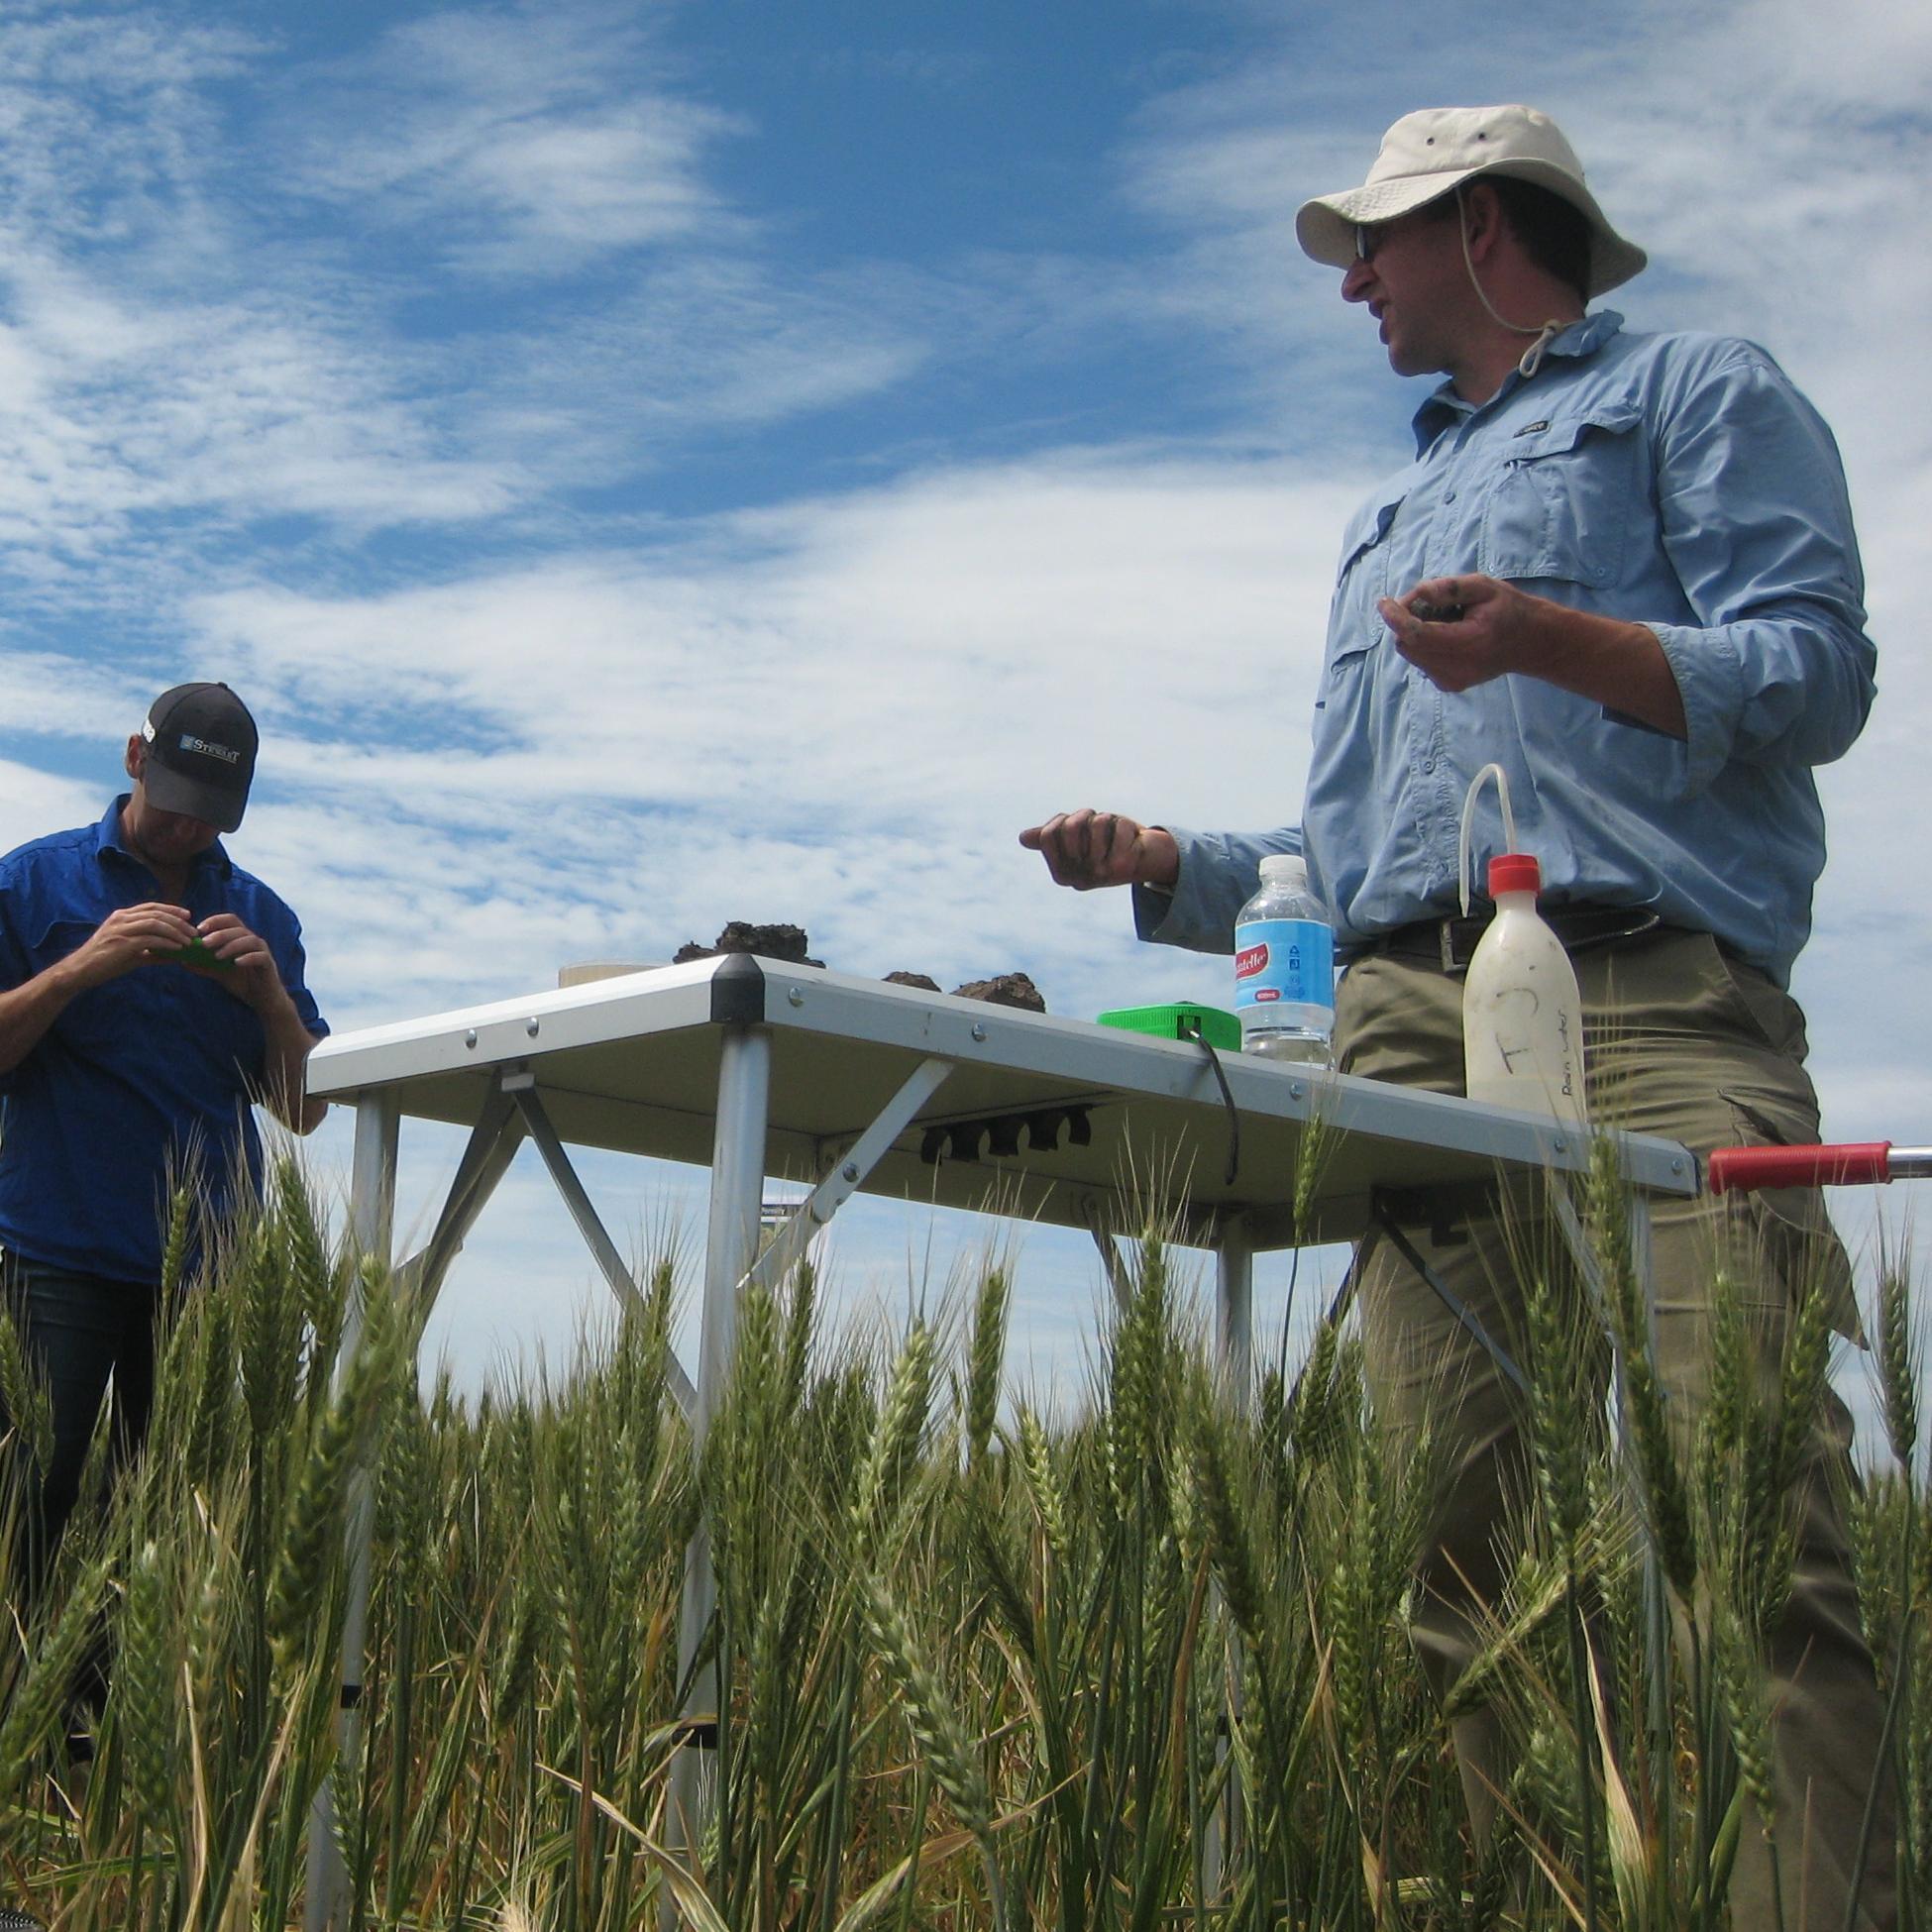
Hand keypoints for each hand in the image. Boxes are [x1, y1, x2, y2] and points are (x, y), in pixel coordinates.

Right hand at [64, 902, 200, 987]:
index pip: (151, 907)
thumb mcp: (131, 954)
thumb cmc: (104, 962)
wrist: (80, 971)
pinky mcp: (122, 943)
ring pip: (155, 924)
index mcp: (121, 916)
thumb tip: (175, 956)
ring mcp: (120, 930)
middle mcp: (121, 919)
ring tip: (189, 940)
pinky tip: (178, 948)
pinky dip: (167, 943)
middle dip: (178, 922)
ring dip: (176, 932)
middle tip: (194, 931)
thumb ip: (152, 952)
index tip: (188, 915)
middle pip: (157, 914)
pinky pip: (150, 940)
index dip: (171, 909)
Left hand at [192, 912, 288, 1013]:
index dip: (214, 921)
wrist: (261, 998)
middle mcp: (252, 940)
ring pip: (249, 940)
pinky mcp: (268, 963)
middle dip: (219, 934)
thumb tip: (182, 960)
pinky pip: (260, 956)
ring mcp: (262, 951)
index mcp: (240, 938)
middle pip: (237, 928)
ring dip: (231, 945)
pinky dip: (248, 957)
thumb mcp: (218, 972)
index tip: (198, 929)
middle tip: (204, 943)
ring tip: (217, 956)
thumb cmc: (241, 981)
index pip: (229, 920)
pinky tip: (236, 963)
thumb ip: (203, 965)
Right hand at [1019, 810, 1179, 891]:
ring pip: (1097, 822)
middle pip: (1069, 826)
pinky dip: (1125, 826)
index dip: (1060, 822)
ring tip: (1113, 833)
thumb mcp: (1076, 839)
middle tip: (1097, 827)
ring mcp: (1100, 873)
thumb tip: (1023, 838)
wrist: (1144, 861)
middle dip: (1085, 817)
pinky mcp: (1124, 867)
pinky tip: (1132, 839)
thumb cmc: (1105, 848)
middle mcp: (1078, 877)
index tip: (1074, 827)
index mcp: (1062, 873)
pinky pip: (1120, 826)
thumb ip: (1051, 838)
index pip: (1047, 835)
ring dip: (1106, 820)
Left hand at [1379, 573, 1539, 692]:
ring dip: (1415, 632)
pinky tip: (1449, 634)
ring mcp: (1452, 680)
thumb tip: (1418, 593)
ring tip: (1445, 618)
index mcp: (1470, 642)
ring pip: (1411, 653)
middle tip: (1428, 603)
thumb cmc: (1508, 609)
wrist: (1529, 643)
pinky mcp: (1448, 684)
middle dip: (1407, 620)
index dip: (1396, 618)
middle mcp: (1458, 668)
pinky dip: (1424, 644)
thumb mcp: (1485, 586)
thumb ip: (1450, 588)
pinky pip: (1421, 661)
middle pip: (1409, 645)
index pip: (1418, 635)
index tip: (1384, 602)